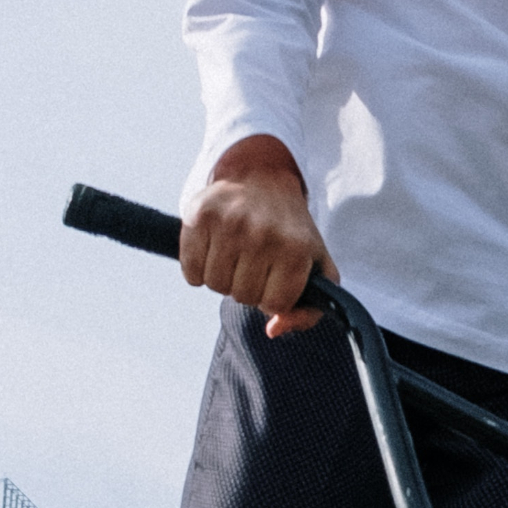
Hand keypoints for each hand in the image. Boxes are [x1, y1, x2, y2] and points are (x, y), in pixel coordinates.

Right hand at [179, 133, 338, 337]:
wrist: (262, 177)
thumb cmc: (290, 229)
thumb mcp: (316, 266)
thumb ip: (308, 310)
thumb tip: (274, 329)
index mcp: (295, 249)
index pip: (272, 305)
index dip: (271, 296)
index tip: (274, 277)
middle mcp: (262, 234)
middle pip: (242, 296)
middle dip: (247, 285)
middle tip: (253, 261)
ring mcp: (229, 223)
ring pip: (215, 285)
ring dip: (223, 277)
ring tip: (234, 255)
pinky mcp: (199, 216)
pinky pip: (191, 272)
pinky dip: (198, 269)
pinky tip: (213, 250)